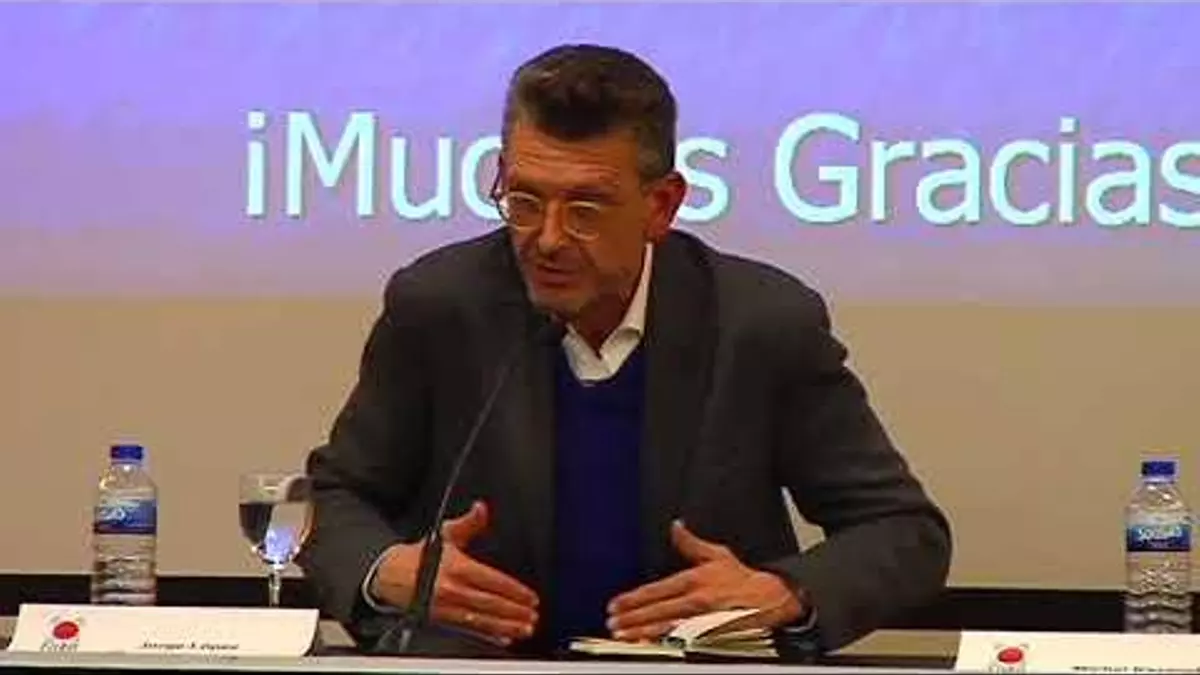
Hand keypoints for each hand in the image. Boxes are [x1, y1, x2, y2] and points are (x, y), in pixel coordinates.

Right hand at [370, 501, 538, 644]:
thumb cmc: (420, 556)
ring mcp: (446, 607)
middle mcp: (452, 589)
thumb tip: (481, 508)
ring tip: (524, 629)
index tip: (530, 597)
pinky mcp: (441, 620)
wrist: (389, 574)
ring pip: (482, 620)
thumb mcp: (446, 534)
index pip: (493, 581)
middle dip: (515, 612)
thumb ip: (469, 522)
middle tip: (532, 616)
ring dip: (505, 626)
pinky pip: (468, 629)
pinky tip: (501, 638)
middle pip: (491, 603)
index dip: (514, 591)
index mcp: (457, 567)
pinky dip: (487, 635)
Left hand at [606, 520, 804, 640]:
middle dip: (632, 617)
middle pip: (658, 610)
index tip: (616, 604)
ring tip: (622, 635)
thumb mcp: (717, 555)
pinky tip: (648, 645)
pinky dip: (664, 643)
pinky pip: (683, 641)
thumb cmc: (743, 580)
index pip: (657, 590)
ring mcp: (704, 621)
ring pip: (667, 628)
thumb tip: (676, 527)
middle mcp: (698, 601)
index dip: (634, 598)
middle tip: (612, 622)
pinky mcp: (711, 636)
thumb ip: (691, 543)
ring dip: (642, 632)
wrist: (772, 599)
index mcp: (696, 580)